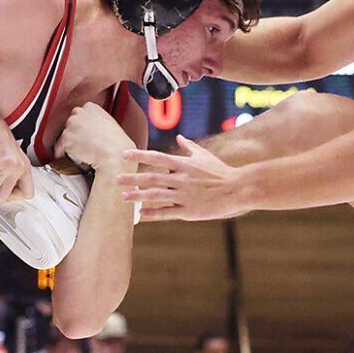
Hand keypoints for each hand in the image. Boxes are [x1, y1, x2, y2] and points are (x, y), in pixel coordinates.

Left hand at [55, 101, 133, 170]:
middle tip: (84, 145)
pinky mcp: (66, 137)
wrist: (114, 154)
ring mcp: (72, 124)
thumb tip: (91, 128)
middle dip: (75, 134)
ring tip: (83, 153)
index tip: (86, 135)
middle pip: (71, 124)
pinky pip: (59, 148)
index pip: (80, 115)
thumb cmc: (116, 144)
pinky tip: (75, 158)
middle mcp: (79, 112)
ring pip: (65, 136)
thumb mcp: (109, 125)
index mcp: (91, 107)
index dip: (82, 127)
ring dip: (71, 144)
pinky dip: (64, 154)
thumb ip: (97, 122)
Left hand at [119, 137, 250, 221]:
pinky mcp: (189, 211)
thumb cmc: (221, 171)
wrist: (238, 189)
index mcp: (184, 164)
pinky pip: (167, 212)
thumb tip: (179, 137)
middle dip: (132, 178)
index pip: (157, 157)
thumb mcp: (204, 156)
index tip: (124, 154)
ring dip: (137, 196)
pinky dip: (153, 213)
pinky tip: (141, 215)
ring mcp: (184, 195)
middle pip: (151, 178)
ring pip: (155, 196)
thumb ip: (189, 148)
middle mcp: (181, 179)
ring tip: (123, 197)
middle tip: (115, 179)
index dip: (139, 155)